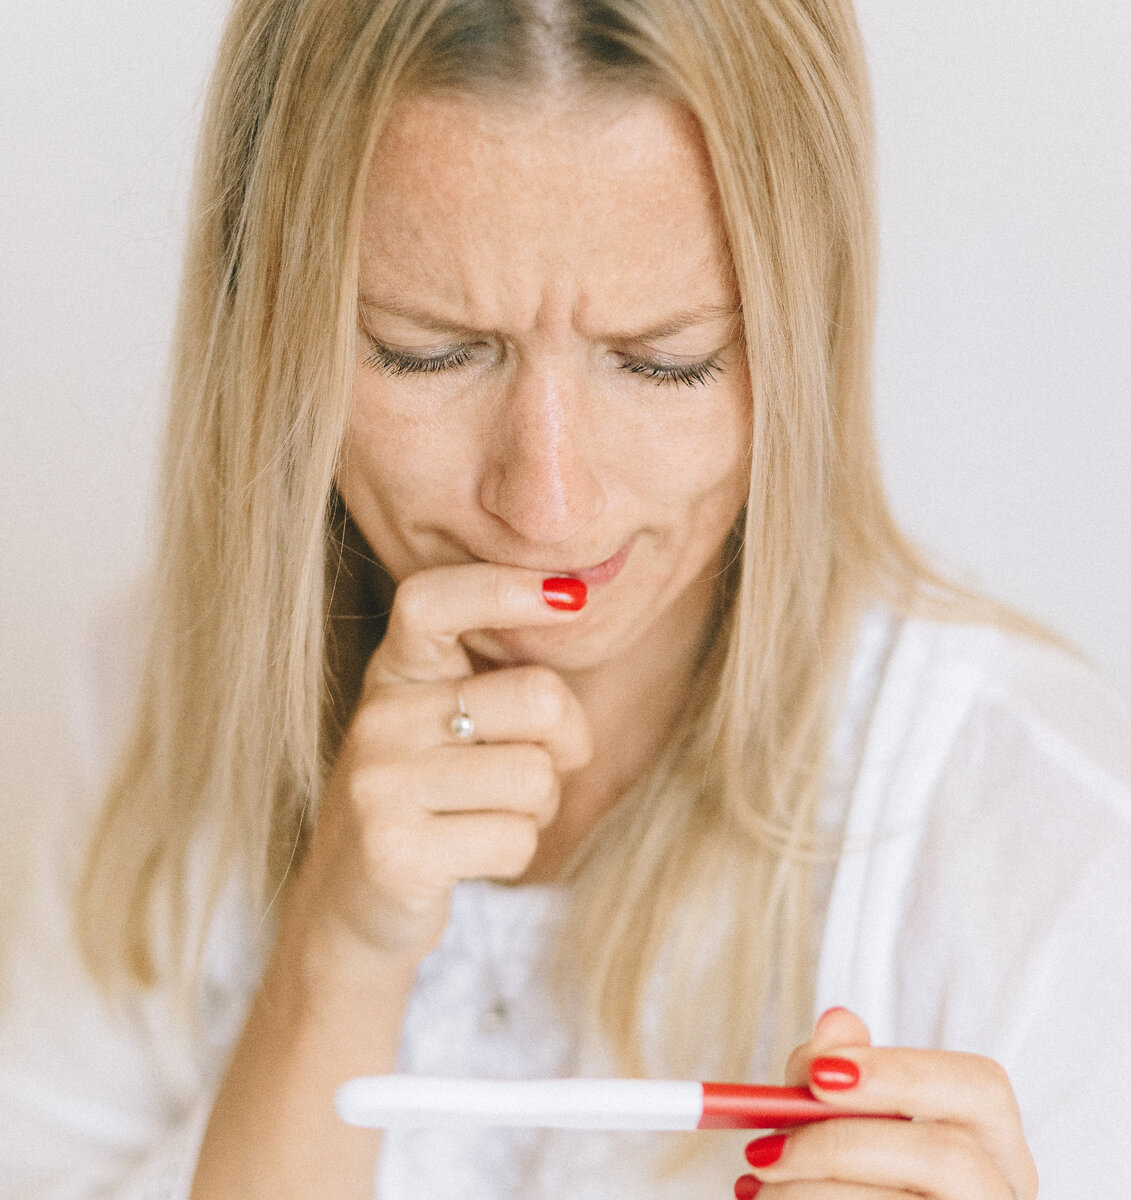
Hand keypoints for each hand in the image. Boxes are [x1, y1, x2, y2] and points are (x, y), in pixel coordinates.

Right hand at [286, 562, 592, 967]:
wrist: (352, 901)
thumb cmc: (430, 795)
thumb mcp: (444, 717)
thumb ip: (495, 672)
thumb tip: (575, 601)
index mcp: (396, 670)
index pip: (433, 600)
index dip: (502, 588)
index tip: (570, 597)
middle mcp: (380, 717)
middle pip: (537, 697)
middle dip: (570, 742)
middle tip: (542, 766)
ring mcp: (380, 785)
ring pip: (535, 777)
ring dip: (539, 808)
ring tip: (491, 813)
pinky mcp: (395, 853)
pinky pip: (515, 840)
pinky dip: (514, 853)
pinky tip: (469, 853)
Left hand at [733, 1007, 1037, 1198]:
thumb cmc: (854, 1175)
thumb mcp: (846, 1118)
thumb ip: (839, 1071)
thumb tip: (835, 1024)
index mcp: (993, 1148)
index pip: (980, 1089)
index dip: (901, 1073)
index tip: (819, 1074)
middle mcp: (1000, 1195)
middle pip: (948, 1156)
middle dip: (844, 1143)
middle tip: (767, 1149)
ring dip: (811, 1191)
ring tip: (759, 1183)